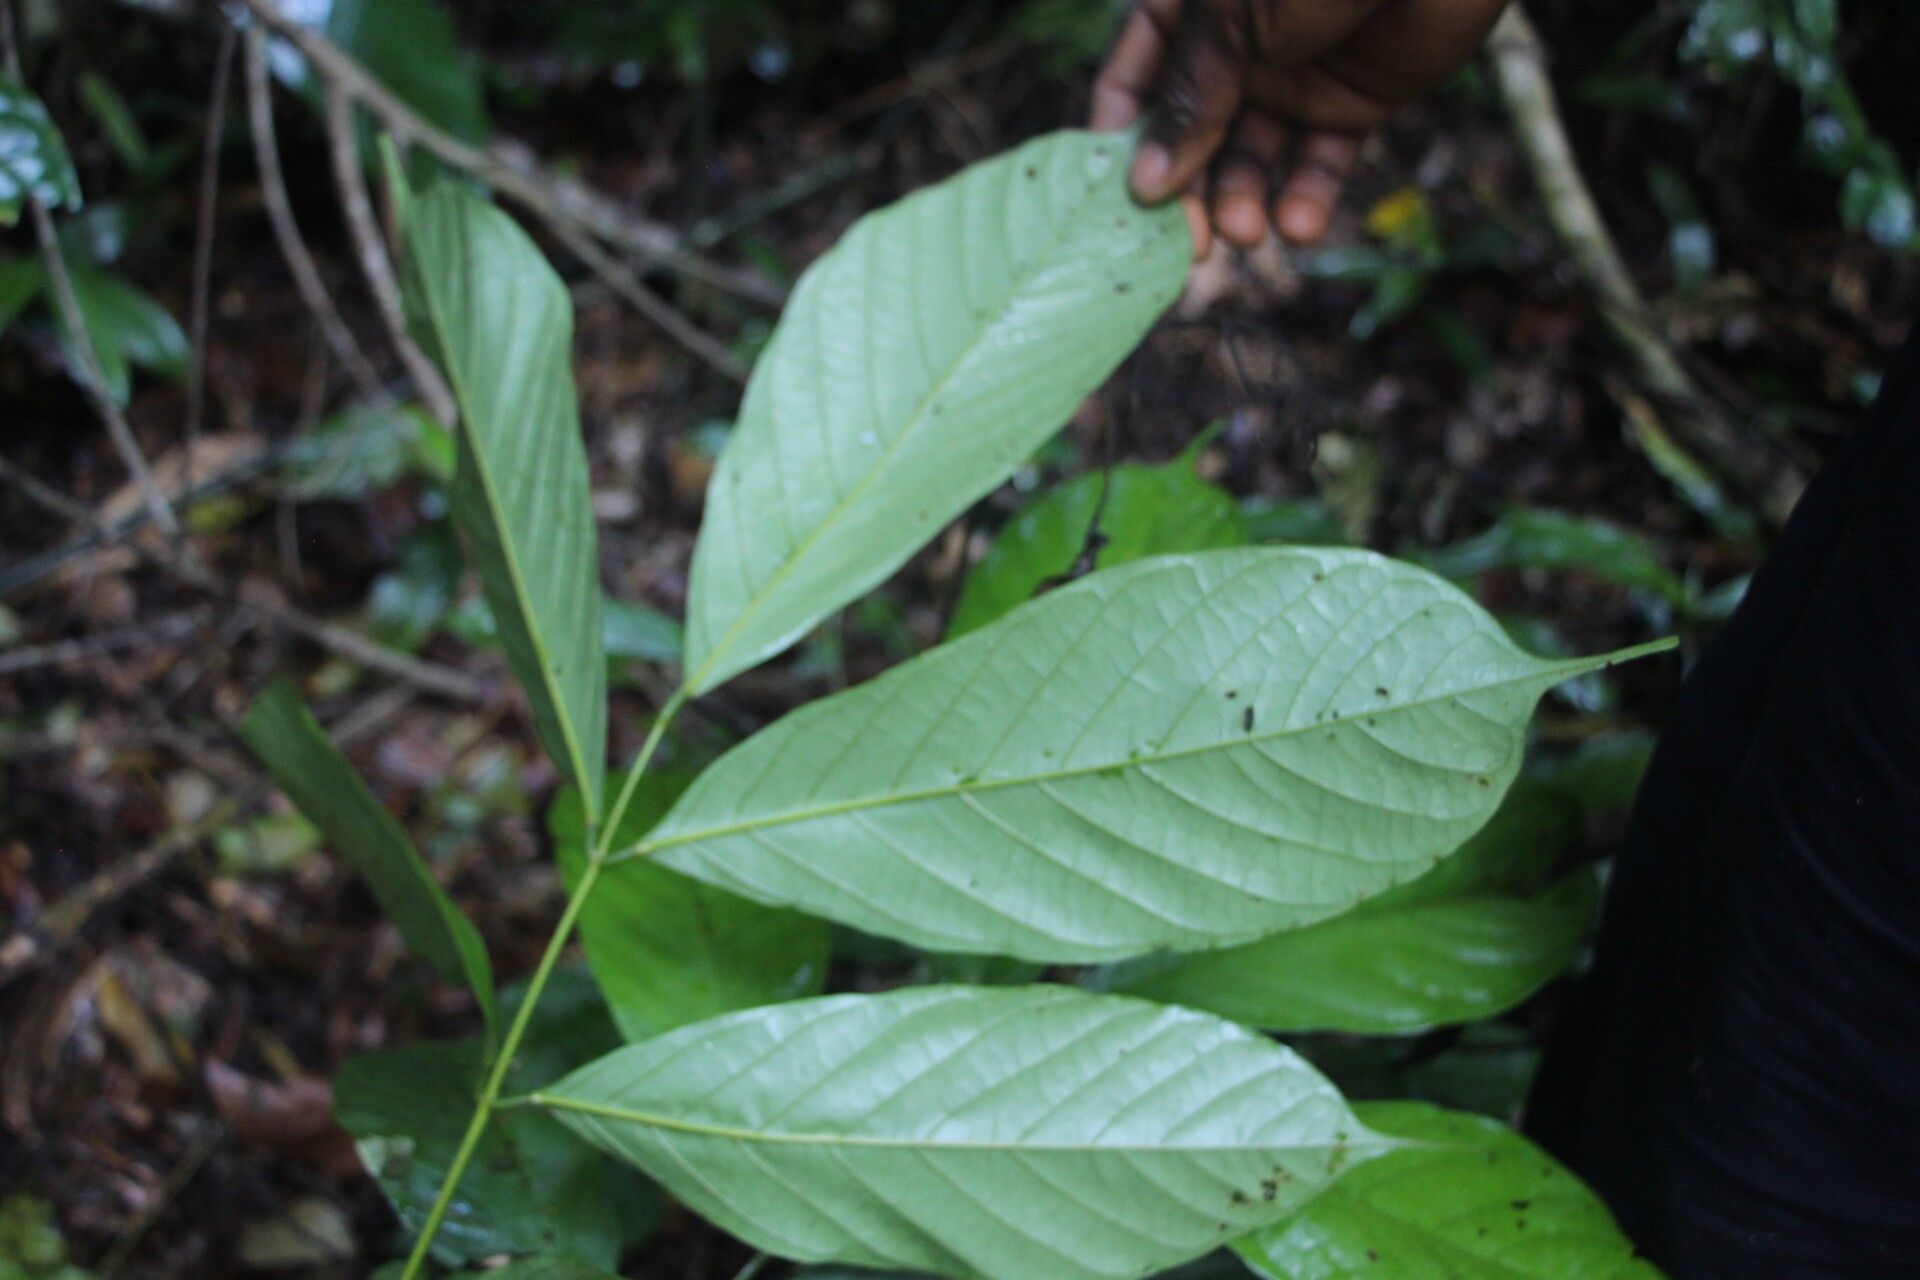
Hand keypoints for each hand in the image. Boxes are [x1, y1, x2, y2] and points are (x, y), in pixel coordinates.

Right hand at [1092, 0, 1509, 254]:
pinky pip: (1320, 160)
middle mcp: (1233, 48)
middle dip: (1187, 193)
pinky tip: (1299, 225)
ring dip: (1243, 201)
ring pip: (1252, 157)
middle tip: (1190, 248)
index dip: (1118, 143)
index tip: (1115, 205)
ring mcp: (1293, 77)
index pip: (1132, 83)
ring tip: (1248, 232)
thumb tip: (1145, 182)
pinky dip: (1308, 197)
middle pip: (1190, 135)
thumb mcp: (1232, 21)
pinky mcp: (1354, 102)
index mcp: (1188, 9)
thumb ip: (1191, 97)